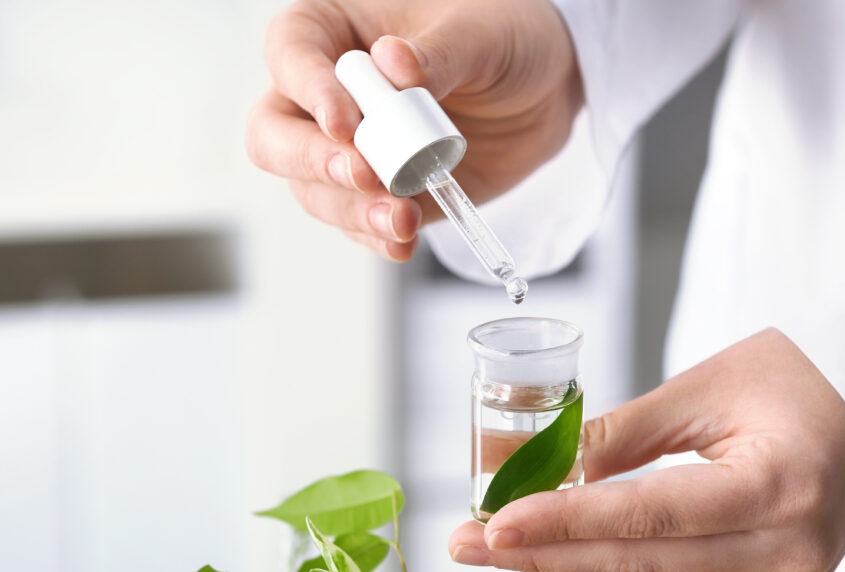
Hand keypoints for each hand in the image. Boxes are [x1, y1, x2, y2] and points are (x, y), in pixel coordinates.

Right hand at [245, 0, 580, 260]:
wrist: (544, 94)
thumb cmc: (501, 38)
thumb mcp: (481, 33)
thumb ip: (439, 52)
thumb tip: (394, 64)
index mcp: (333, 30)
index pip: (290, 54)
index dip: (309, 91)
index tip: (347, 124)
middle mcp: (326, 95)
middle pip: (275, 135)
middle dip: (313, 162)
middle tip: (366, 176)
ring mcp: (348, 152)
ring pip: (312, 190)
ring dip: (351, 210)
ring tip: (402, 218)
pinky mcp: (378, 195)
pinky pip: (357, 223)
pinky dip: (376, 237)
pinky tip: (402, 241)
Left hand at [449, 328, 844, 571]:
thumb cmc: (805, 375)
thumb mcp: (707, 387)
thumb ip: (625, 433)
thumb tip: (550, 468)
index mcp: (778, 486)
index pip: (647, 517)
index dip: (564, 523)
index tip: (494, 526)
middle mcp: (787, 546)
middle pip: (641, 561)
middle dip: (547, 554)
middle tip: (470, 545)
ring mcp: (785, 570)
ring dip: (575, 557)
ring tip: (502, 542)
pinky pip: (682, 570)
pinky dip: (623, 555)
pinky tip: (568, 544)